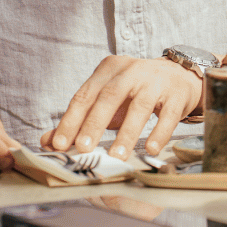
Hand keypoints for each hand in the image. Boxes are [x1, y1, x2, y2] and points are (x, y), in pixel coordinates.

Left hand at [41, 55, 201, 159]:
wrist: (178, 76)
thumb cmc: (135, 92)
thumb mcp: (106, 100)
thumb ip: (78, 119)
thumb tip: (48, 141)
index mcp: (109, 69)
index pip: (85, 94)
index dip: (71, 119)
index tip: (60, 144)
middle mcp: (131, 70)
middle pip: (109, 96)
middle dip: (94, 124)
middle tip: (84, 149)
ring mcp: (156, 81)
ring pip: (140, 107)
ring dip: (127, 133)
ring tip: (116, 157)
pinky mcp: (176, 94)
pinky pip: (167, 115)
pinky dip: (158, 133)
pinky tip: (150, 149)